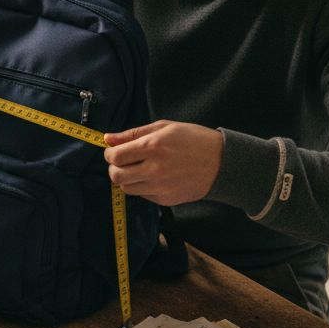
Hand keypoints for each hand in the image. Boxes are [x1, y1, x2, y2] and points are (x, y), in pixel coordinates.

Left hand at [103, 121, 222, 205]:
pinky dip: (142, 187)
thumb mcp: (163, 127)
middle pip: (115, 176)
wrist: (221, 162)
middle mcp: (154, 169)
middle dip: (114, 168)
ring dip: (126, 178)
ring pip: (126, 188)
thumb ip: (132, 134)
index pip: (114, 157)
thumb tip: (107, 138)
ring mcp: (160, 187)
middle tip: (123, 161)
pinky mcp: (166, 200)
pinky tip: (153, 177)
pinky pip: (142, 195)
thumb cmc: (193, 139)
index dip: (109, 154)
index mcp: (152, 147)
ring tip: (138, 169)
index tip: (114, 151)